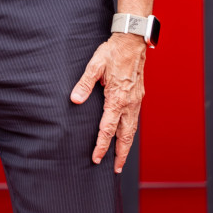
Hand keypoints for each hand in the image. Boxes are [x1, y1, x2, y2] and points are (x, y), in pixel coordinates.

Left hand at [70, 31, 147, 171]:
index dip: (101, 145)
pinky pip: (134, 120)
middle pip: (125, 136)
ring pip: (132, 130)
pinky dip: (130, 133)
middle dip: (120, 154)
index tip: (96, 158)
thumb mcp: (94, 65)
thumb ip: (84, 84)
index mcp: (117, 98)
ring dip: (126, 146)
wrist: (132, 42)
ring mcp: (136, 101)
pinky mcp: (138, 97)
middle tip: (115, 170)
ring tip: (121, 159)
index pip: (107, 128)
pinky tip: (125, 136)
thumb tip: (74, 100)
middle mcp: (129, 103)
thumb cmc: (112, 52)